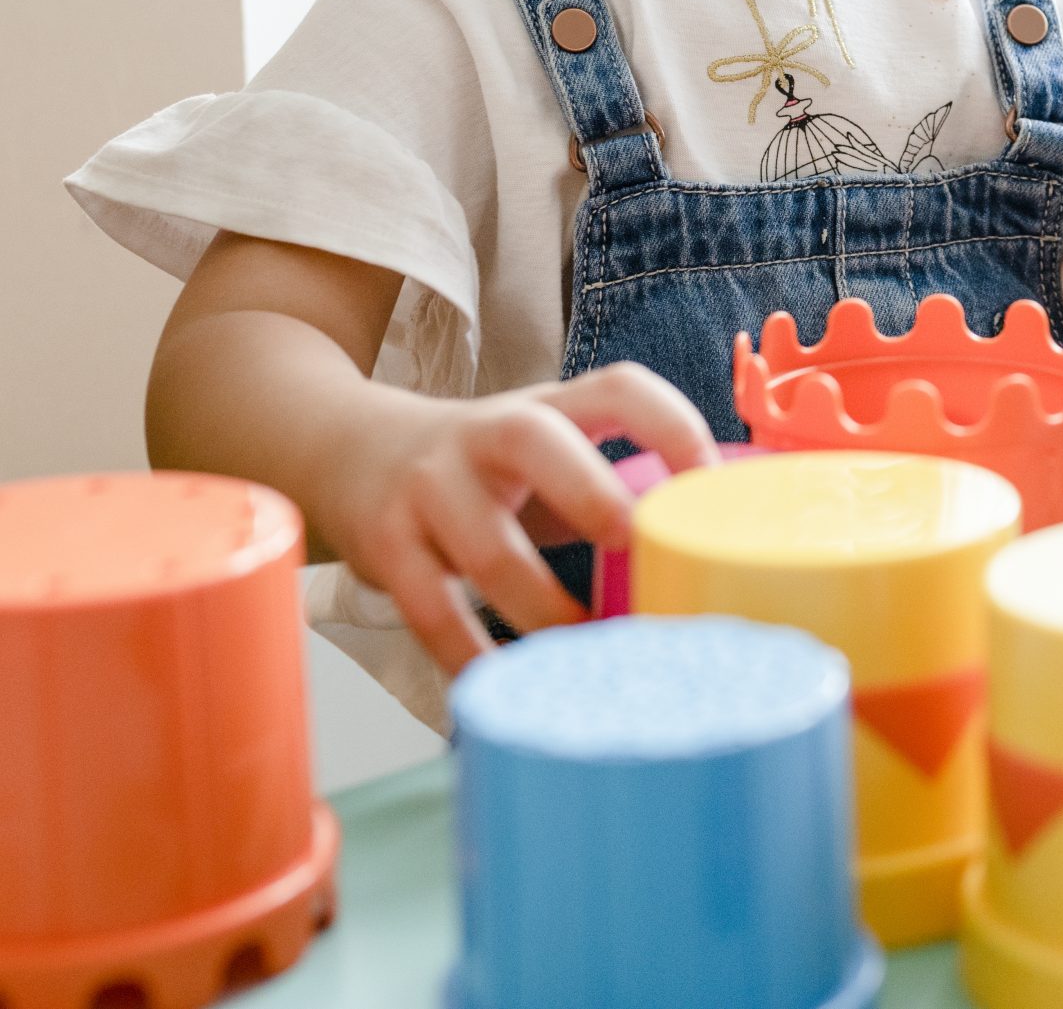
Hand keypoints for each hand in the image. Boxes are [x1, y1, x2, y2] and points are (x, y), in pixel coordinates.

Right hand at [319, 362, 717, 674]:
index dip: (670, 423)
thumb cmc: (484, 468)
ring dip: (541, 605)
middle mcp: (487, 435)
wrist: (347, 452)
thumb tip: (708, 548)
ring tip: (584, 645)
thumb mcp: (547, 453)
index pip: (617, 388)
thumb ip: (611, 484)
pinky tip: (505, 681)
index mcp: (548, 407)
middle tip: (636, 547)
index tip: (708, 479)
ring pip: (486, 547)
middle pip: (539, 441)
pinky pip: (429, 608)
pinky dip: (469, 653)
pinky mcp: (386, 543)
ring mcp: (430, 486)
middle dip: (593, 494)